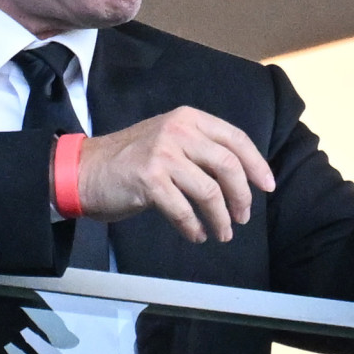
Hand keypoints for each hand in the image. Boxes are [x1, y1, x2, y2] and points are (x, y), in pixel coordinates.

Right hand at [74, 106, 275, 243]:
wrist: (85, 169)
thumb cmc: (131, 159)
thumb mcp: (169, 140)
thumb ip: (200, 150)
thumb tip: (240, 177)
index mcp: (188, 119)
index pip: (236, 138)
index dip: (256, 164)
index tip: (267, 186)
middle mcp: (178, 131)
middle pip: (228, 165)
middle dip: (242, 196)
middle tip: (243, 216)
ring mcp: (163, 154)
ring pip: (209, 191)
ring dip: (221, 218)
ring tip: (222, 233)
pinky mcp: (149, 179)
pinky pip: (184, 210)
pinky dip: (194, 227)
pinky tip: (196, 234)